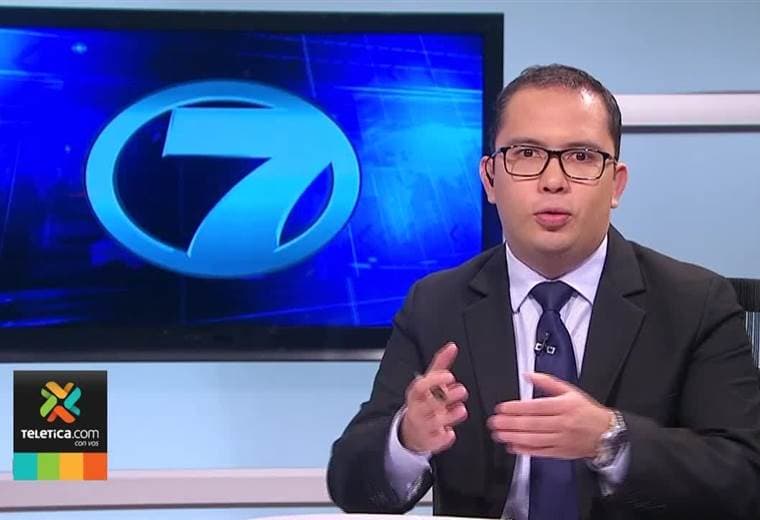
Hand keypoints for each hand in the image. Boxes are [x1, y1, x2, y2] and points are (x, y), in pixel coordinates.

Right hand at [400, 342, 468, 453]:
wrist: (412, 429)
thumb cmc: (425, 401)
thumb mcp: (430, 381)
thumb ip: (441, 364)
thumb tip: (453, 346)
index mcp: (417, 394)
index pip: (422, 385)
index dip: (435, 380)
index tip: (450, 376)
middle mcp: (418, 409)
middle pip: (429, 403)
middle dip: (446, 397)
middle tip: (462, 390)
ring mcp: (423, 426)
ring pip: (435, 422)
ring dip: (449, 416)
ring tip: (462, 410)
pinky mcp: (430, 441)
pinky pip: (437, 441)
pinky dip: (444, 437)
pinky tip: (450, 433)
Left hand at [487, 372, 611, 458]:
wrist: (607, 433)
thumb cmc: (587, 411)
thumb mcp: (570, 391)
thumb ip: (547, 382)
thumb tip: (528, 374)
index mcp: (563, 406)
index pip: (536, 407)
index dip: (516, 408)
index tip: (502, 408)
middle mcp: (562, 423)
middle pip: (532, 424)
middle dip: (510, 423)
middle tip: (494, 422)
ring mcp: (561, 439)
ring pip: (534, 439)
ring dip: (514, 437)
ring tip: (499, 434)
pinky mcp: (561, 453)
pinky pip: (540, 452)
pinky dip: (525, 450)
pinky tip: (513, 447)